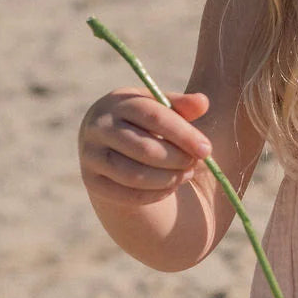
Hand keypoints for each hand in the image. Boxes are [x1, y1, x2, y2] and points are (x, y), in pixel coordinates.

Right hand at [78, 86, 211, 207]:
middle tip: (194, 164)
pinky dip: (155, 194)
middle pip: (144, 149)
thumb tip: (203, 102)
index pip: (154, 116)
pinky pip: (127, 195)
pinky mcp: (92, 181)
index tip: (206, 149)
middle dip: (177, 160)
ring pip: (135, 175)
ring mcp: (91, 155)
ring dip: (168, 179)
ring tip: (185, 175)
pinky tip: (170, 187)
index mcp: (118, 102)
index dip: (183, 134)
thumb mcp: (161, 109)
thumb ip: (182, 106)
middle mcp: (99, 126)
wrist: (108, 144)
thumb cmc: (144, 123)